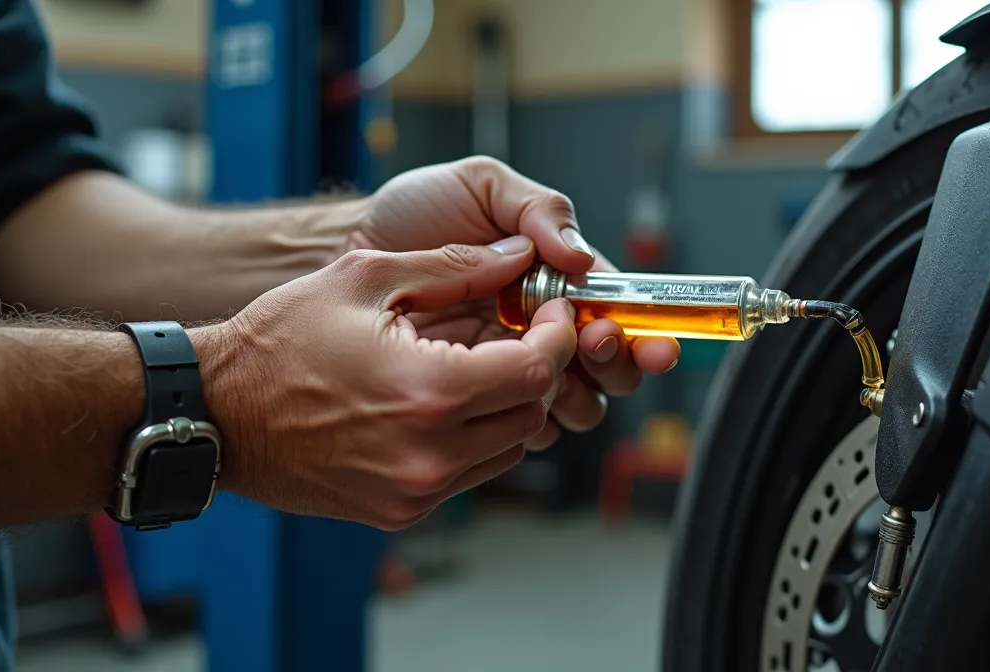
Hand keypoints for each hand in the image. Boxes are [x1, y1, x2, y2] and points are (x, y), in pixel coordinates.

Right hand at [199, 241, 575, 528]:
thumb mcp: (366, 278)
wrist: (216, 411)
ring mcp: (416, 491)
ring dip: (508, 406)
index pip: (539, 370)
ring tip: (475, 367)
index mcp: (428, 393)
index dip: (557, 336)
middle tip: (516, 335)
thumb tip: (516, 254)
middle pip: (532, 412)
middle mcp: (430, 454)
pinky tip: (441, 403)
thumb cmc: (278, 342)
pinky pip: (469, 474)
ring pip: (508, 449)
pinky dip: (473, 439)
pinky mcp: (401, 511)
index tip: (552, 314)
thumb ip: (453, 265)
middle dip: (535, 369)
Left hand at [350, 156, 680, 447]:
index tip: (649, 339)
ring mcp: (505, 365)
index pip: (616, 311)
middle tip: (593, 345)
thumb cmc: (410, 212)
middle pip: (606, 366)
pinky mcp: (469, 397)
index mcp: (554, 278)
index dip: (641, 329)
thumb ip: (538, 209)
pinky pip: (515, 426)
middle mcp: (539, 326)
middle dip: (615, 363)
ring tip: (552, 373)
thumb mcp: (481, 185)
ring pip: (570, 403)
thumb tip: (580, 256)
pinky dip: (526, 420)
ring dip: (576, 395)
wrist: (340, 253)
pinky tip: (510, 398)